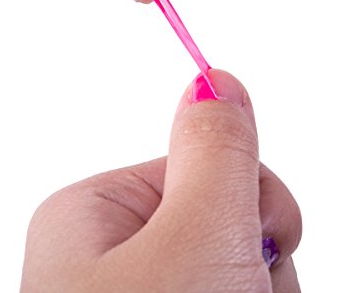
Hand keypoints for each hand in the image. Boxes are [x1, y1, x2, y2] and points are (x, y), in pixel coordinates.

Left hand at [20, 71, 301, 291]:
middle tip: (240, 292)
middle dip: (252, 257)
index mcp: (92, 212)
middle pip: (222, 220)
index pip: (199, 166)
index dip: (243, 200)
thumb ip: (215, 152)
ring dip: (260, 290)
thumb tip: (217, 80)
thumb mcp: (196, 234)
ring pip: (239, 266)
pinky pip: (238, 291)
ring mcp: (142, 291)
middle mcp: (109, 254)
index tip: (255, 242)